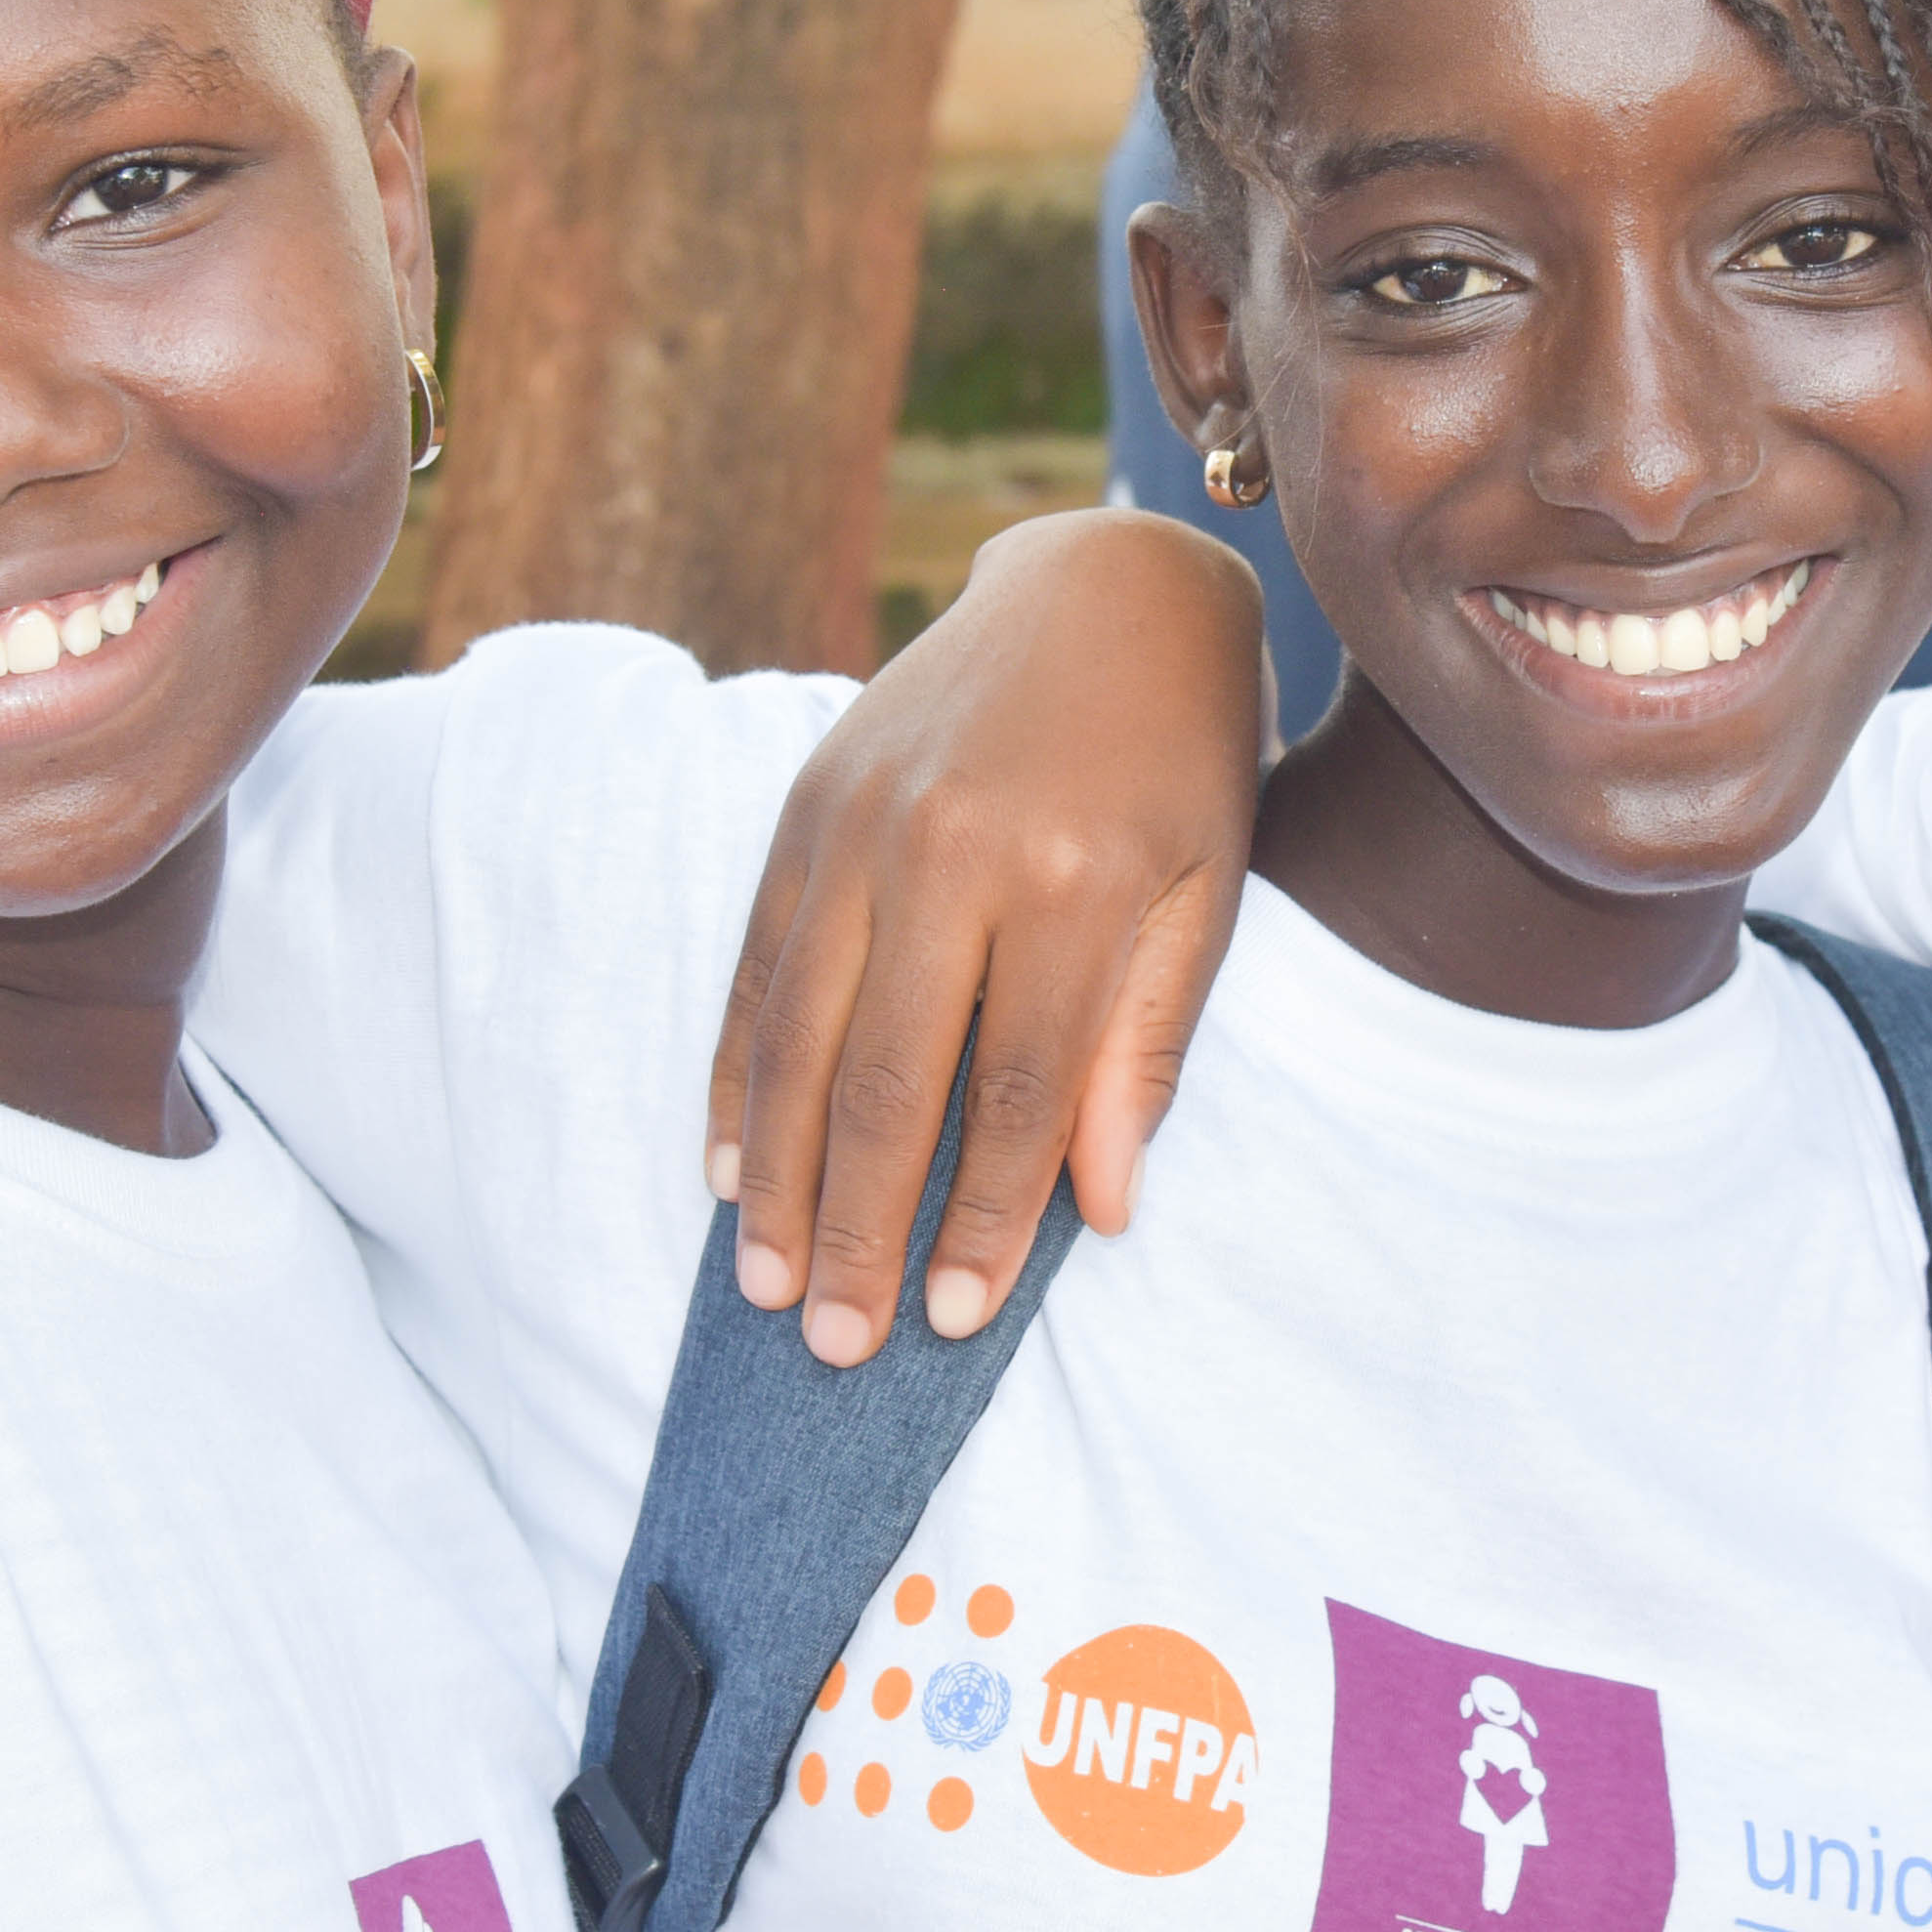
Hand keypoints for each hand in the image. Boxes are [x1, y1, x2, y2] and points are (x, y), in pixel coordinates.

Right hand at [704, 508, 1265, 1362]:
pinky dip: (736, 1075)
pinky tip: (729, 1165)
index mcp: (1068, 880)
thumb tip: (1102, 1208)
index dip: (981, 1219)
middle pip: (883, 1080)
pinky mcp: (803, 807)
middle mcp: (946, 851)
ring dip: (775, 1176)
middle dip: (856, 1228)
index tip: (956, 1318)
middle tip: (835, 1344)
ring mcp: (857, 825)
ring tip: (766, 1284)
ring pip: (795, 1036)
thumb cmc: (1178, 757)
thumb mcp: (1202, 894)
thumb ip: (1143, 1048)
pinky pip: (754, 966)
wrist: (1104, 586)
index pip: (1012, 1092)